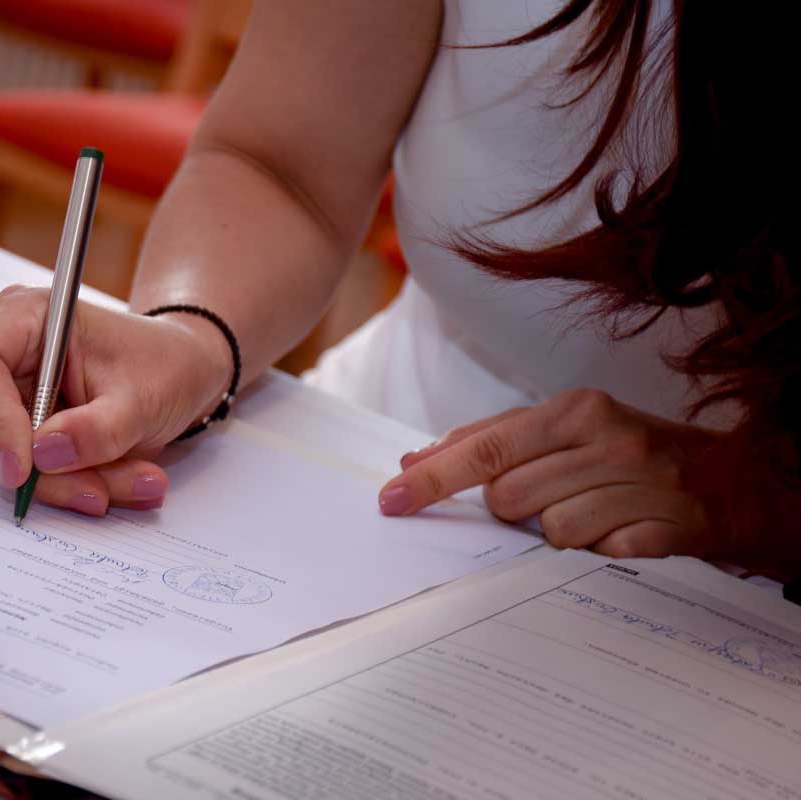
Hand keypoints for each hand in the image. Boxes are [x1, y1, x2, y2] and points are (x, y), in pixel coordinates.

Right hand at [0, 286, 231, 514]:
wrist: (182, 373)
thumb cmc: (164, 365)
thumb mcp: (144, 398)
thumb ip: (98, 429)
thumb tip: (43, 454)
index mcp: (25, 317)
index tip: (24, 469)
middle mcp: (6, 354)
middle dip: (45, 471)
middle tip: (100, 494)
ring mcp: (11, 394)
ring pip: (12, 458)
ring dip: (70, 484)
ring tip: (139, 483)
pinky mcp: (25, 429)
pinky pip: (35, 472)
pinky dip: (78, 484)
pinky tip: (126, 481)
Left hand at [378, 388, 722, 558]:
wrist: (733, 481)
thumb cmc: (628, 452)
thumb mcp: (565, 429)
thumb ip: (490, 439)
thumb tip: (415, 460)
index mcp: (576, 410)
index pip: (486, 448)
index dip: (434, 478)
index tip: (391, 499)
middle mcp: (609, 441)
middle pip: (511, 499)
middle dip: (514, 510)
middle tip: (548, 498)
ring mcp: (642, 487)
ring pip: (552, 533)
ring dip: (558, 533)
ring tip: (592, 513)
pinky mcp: (668, 531)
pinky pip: (601, 557)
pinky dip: (600, 552)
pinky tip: (619, 531)